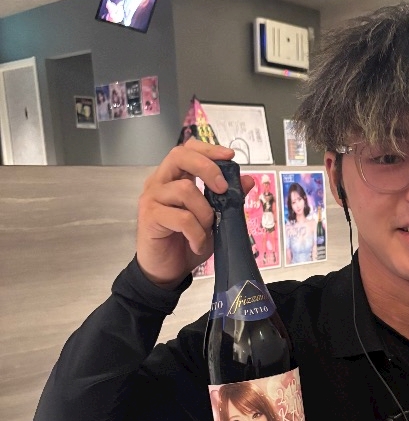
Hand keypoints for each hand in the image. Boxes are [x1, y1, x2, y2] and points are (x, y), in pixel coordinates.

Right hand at [135, 140, 254, 287]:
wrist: (166, 271)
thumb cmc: (186, 243)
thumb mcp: (214, 220)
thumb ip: (228, 200)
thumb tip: (248, 181)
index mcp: (174, 177)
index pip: (187, 149)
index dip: (208, 149)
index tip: (230, 156)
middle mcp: (159, 182)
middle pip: (180, 155)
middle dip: (207, 168)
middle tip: (222, 189)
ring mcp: (152, 198)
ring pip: (185, 189)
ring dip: (205, 212)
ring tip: (207, 230)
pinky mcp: (149, 217)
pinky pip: (182, 218)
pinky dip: (197, 233)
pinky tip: (197, 244)